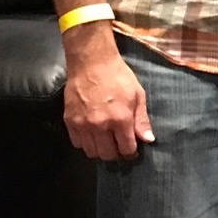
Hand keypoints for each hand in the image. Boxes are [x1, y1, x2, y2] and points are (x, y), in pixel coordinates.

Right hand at [63, 24, 151, 159]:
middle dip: (116, 154)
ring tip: (106, 141)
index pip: (126, 148)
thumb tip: (148, 140)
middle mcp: (100, 125)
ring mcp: (82, 124)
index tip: (133, 149)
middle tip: (119, 146)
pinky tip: (92, 135)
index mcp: (120, 119)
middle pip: (107, 154)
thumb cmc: (119, 77)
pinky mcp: (69, 121)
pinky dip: (85, 143)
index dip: (131, 152)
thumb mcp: (138, 95)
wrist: (92, 63)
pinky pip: (77, 143)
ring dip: (100, 150)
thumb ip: (141, 120)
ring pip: (91, 152)